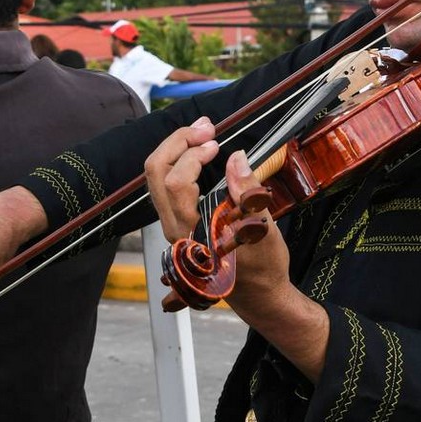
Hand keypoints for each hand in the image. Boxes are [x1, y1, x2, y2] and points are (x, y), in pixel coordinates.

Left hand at [143, 124, 326, 379]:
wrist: (259, 294)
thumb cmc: (264, 265)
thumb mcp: (263, 228)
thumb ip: (247, 193)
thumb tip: (237, 158)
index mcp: (194, 233)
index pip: (176, 183)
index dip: (192, 155)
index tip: (217, 144)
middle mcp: (175, 229)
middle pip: (156, 174)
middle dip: (177, 142)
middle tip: (205, 127)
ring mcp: (174, 226)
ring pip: (157, 178)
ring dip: (177, 149)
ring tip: (203, 133)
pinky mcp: (178, 221)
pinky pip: (166, 184)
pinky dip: (179, 161)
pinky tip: (198, 151)